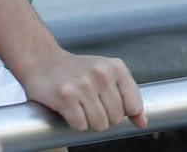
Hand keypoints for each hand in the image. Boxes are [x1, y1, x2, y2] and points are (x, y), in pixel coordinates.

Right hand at [18, 50, 146, 131]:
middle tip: (92, 107)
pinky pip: (80, 125)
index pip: (134, 105)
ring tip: (82, 109)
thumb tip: (142, 123)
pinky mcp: (65, 96)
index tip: (114, 110)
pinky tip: (70, 111)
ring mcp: (83, 85)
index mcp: (116, 67)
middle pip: (116, 118)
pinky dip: (76, 124)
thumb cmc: (78, 71)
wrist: (43, 61)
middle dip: (106, 118)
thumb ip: (128, 96)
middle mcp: (102, 74)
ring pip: (99, 124)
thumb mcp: (108, 74)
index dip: (125, 113)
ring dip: (90, 123)